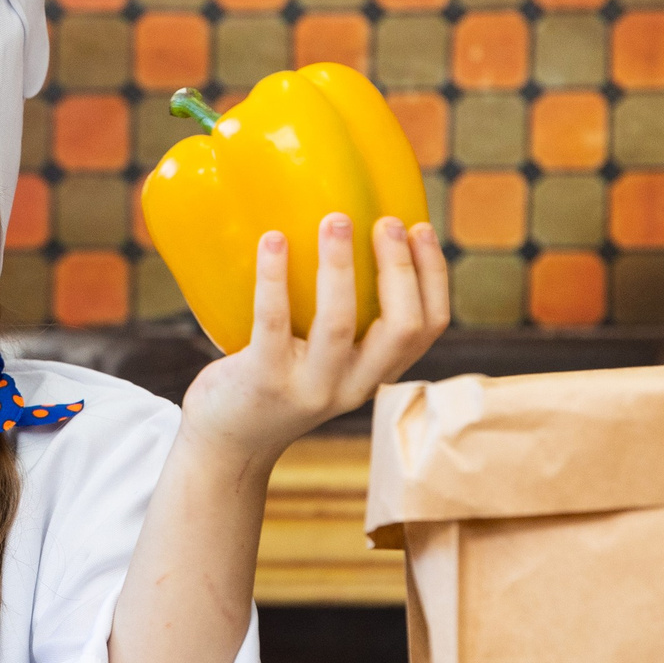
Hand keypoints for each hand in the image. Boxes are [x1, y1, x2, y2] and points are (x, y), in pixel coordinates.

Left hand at [179, 214, 450, 465]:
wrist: (230, 441)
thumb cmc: (279, 382)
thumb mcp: (327, 362)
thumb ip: (348, 320)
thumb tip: (348, 230)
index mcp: (376, 373)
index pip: (428, 327)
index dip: (433, 276)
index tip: (421, 227)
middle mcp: (353, 386)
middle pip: (401, 327)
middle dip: (400, 268)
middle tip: (384, 220)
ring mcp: (310, 386)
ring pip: (339, 323)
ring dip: (340, 266)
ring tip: (335, 220)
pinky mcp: (264, 380)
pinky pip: (274, 321)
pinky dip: (274, 277)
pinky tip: (274, 240)